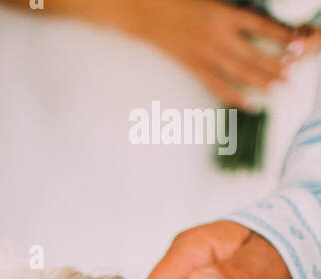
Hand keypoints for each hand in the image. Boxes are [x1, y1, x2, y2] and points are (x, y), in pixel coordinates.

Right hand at [119, 0, 319, 107]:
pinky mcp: (192, 66)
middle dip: (275, 65)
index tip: (296, 43)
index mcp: (222, 13)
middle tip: (292, 74)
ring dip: (261, 81)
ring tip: (279, 87)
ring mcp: (204, 53)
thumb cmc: (177, 1)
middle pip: (253, 54)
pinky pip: (216, 85)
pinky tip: (248, 103)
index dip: (280, 35)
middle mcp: (216, 35)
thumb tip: (253, 24)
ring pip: (238, 72)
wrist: (146, 13)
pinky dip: (233, 96)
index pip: (259, 25)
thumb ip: (231, 13)